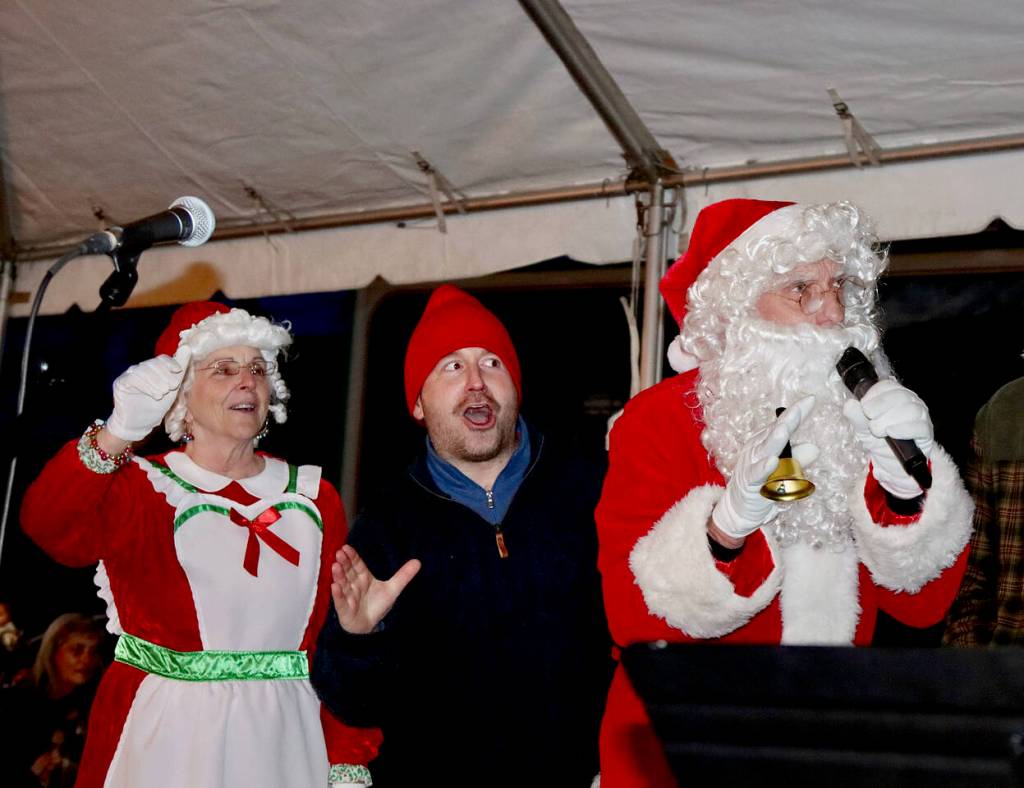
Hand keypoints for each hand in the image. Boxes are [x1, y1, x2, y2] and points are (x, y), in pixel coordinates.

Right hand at [106, 346, 190, 441]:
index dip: (171, 363)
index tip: (178, 371)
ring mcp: (129, 375)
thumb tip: (187, 347)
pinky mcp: (121, 383)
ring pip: (143, 370)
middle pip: (153, 363)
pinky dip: (146, 386)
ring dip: (156, 381)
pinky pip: (133, 378)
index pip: (162, 359)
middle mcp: (140, 369)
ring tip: (163, 393)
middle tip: (172, 387)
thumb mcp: (173, 388)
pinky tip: (156, 396)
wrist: (141, 424)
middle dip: (165, 374)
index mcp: (152, 369)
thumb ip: (179, 369)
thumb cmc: (156, 406)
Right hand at [330, 545, 420, 633]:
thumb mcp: (393, 589)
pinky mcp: (345, 608)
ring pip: (342, 584)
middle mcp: (354, 584)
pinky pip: (340, 600)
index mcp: (364, 577)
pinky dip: (337, 594)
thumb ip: (403, 575)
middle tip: (339, 553)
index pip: (357, 564)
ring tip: (335, 566)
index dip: (352, 556)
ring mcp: (348, 596)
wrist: (369, 626)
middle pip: (348, 572)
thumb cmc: (377, 605)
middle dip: (344, 563)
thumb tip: (418, 562)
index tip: (346, 548)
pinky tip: (334, 586)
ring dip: (339, 575)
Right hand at [711, 395, 816, 540]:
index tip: (812, 399)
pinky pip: (757, 475)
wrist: (737, 509)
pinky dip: (764, 468)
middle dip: (789, 419)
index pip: (782, 424)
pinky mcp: (748, 483)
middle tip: (802, 407)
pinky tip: (772, 461)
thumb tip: (816, 448)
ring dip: (775, 440)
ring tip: (785, 429)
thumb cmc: (763, 487)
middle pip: (775, 432)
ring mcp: (751, 465)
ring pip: (765, 450)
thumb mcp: (784, 472)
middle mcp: (757, 449)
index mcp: (765, 443)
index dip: (796, 412)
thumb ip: (797, 459)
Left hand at [843, 378, 933, 498]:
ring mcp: (920, 417)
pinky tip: (892, 432)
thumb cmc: (879, 441)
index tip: (864, 406)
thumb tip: (850, 404)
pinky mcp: (926, 434)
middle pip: (900, 396)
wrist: (891, 464)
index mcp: (894, 397)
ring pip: (912, 409)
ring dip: (891, 418)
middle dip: (881, 406)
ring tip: (878, 430)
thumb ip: (856, 416)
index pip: (888, 386)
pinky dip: (905, 428)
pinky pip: (921, 427)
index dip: (875, 394)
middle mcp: (910, 403)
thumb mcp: (863, 429)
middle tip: (870, 421)